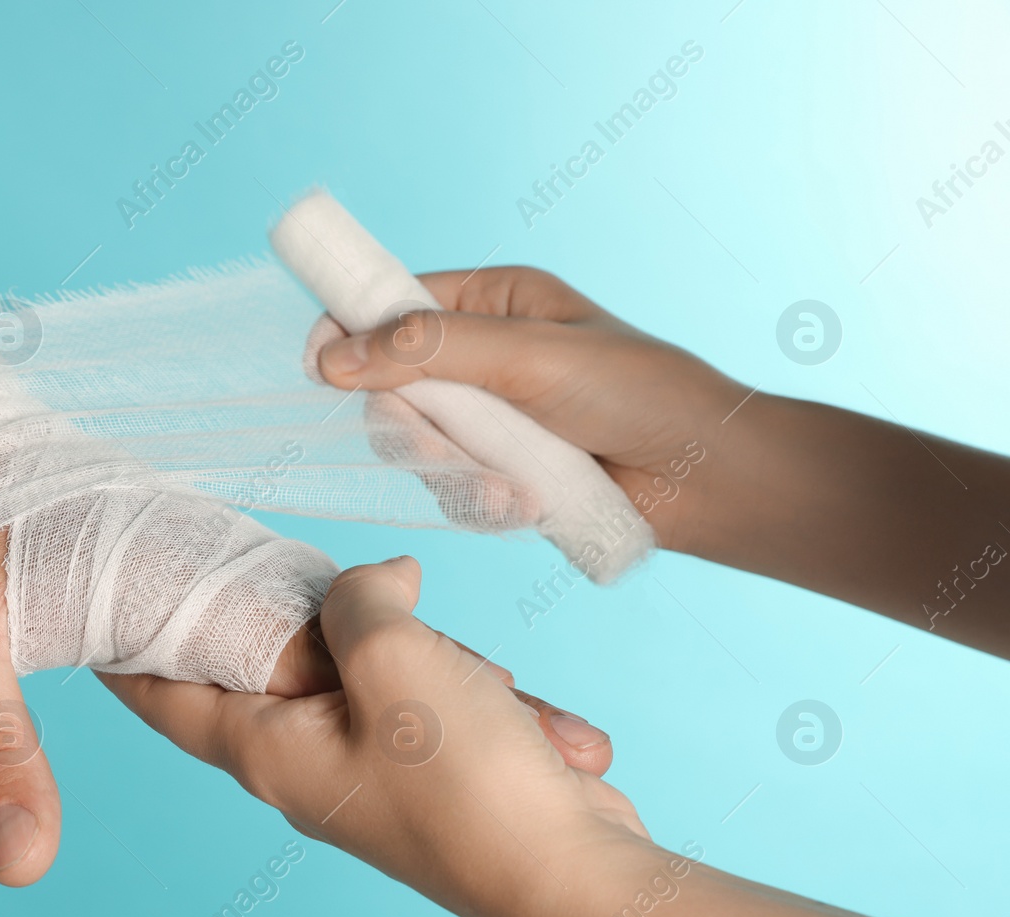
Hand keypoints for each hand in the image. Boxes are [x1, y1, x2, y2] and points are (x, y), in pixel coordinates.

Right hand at [0, 541, 617, 887]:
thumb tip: (19, 868)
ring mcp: (219, 632)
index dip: (363, 763)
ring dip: (449, 686)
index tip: (475, 803)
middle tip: (582, 761)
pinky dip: (388, 620)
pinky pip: (318, 612)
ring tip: (565, 730)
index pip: (277, 736)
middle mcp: (210, 682)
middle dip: (457, 734)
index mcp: (165, 696)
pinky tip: (454, 624)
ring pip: (355, 664)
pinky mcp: (217, 579)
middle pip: (350, 712)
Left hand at [101, 556, 643, 916]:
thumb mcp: (393, 655)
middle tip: (398, 601)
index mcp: (264, 748)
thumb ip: (358, 599)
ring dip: (450, 668)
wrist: (573, 881)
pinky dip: (495, 708)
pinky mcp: (433, 779)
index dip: (127, 647)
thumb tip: (380, 584)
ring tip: (499, 700)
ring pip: (384, 674)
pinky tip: (549, 736)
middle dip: (351, 622)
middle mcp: (306, 766)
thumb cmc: (466, 779)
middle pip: (289, 661)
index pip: (164, 691)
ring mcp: (372, 775)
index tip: (98, 606)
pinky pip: (447, 708)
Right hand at [314, 268, 748, 554]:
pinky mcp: (502, 474)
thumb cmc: (639, 395)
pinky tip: (527, 505)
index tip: (318, 363)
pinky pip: (451, 490)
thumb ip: (428, 352)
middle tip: (438, 447)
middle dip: (411, 424)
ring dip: (456, 472)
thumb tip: (333, 354)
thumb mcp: (528, 358)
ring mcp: (492, 419)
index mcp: (494, 302)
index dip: (350, 328)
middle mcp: (485, 357)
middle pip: (392, 385)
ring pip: (417, 446)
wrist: (708, 481)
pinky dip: (482, 502)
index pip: (394, 301)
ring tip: (513, 487)